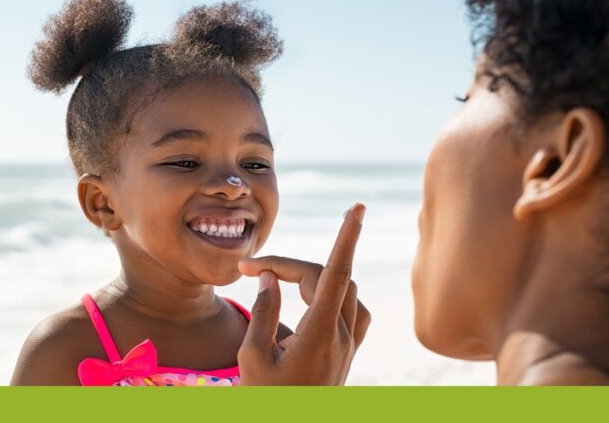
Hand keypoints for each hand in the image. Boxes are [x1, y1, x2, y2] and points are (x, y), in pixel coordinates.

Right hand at [237, 203, 369, 384]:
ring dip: (315, 276)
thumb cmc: (266, 400)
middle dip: (291, 265)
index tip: (357, 207)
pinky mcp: (348, 353)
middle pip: (327, 278)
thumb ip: (262, 313)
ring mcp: (349, 346)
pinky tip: (311, 298)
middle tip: (251, 270)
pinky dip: (334, 293)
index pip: (336, 275)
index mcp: (317, 337)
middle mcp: (340, 338)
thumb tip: (270, 278)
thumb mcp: (251, 358)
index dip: (346, 238)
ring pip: (345, 290)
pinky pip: (353, 310)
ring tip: (279, 281)